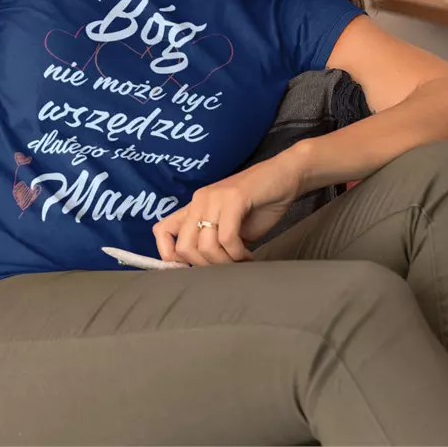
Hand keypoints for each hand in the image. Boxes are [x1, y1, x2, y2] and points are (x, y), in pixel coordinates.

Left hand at [153, 154, 304, 265]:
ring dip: (225, 262)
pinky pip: (227, 237)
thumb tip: (202, 271)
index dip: (169, 256)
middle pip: (184, 247)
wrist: (286, 176)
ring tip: (241, 261)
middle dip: (206, 266)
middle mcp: (198, 201)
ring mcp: (214, 198)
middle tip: (226, 268)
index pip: (160, 231)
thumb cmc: (260, 204)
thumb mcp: (230, 228)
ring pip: (205, 245)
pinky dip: (238, 253)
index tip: (193, 270)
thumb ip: (213, 242)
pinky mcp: (233, 198)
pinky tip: (249, 255)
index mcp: (193, 207)